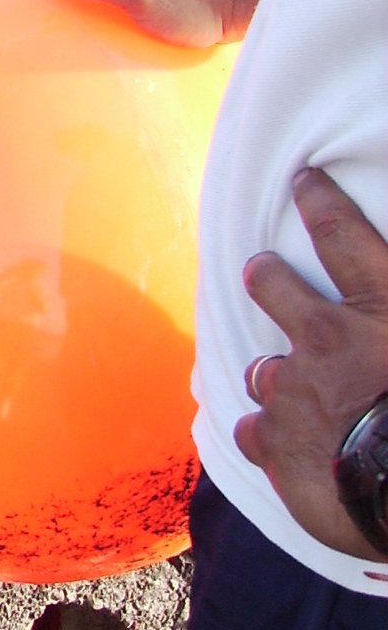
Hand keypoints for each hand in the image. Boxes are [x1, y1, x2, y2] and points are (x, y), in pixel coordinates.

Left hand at [236, 167, 387, 560]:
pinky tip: (280, 448)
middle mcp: (326, 339)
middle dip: (266, 276)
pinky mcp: (274, 443)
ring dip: (275, 379)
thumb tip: (385, 329)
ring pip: (263, 370)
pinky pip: (254, 432)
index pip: (343, 237)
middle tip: (261, 272)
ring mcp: (293, 390)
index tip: (304, 181)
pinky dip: (267, 438)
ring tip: (289, 391)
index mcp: (380, 310)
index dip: (320, 202)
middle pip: (273, 285)